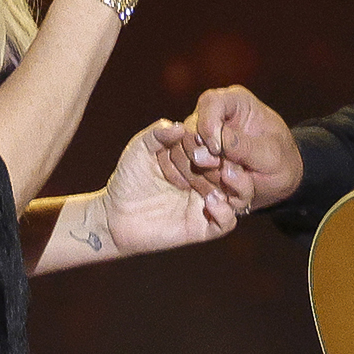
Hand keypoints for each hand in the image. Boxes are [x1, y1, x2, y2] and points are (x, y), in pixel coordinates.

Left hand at [93, 119, 240, 258]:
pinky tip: (211, 200)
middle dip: (232, 162)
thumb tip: (180, 126)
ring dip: (239, 184)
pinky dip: (225, 211)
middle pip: (235, 170)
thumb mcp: (140, 150)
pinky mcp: (203, 228)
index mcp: (197, 161)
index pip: (219, 149)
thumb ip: (157, 134)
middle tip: (220, 156)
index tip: (209, 138)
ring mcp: (207, 205)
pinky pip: (227, 222)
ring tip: (226, 174)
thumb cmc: (128, 179)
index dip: (218, 142)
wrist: (113, 215)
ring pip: (240, 196)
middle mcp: (207, 182)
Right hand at [154, 85, 302, 211]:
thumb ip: (242, 147)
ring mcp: (200, 136)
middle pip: (189, 130)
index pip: (210, 103)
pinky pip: (179, 169)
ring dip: (201, 175)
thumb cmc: (280, 162)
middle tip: (224, 174)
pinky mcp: (192, 156)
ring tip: (224, 188)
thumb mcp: (270, 155)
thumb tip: (209, 145)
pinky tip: (212, 193)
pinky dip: (194, 184)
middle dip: (204, 158)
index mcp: (236, 102)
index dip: (208, 127)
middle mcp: (213, 114)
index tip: (217, 151)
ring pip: (181, 153)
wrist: (278, 181)